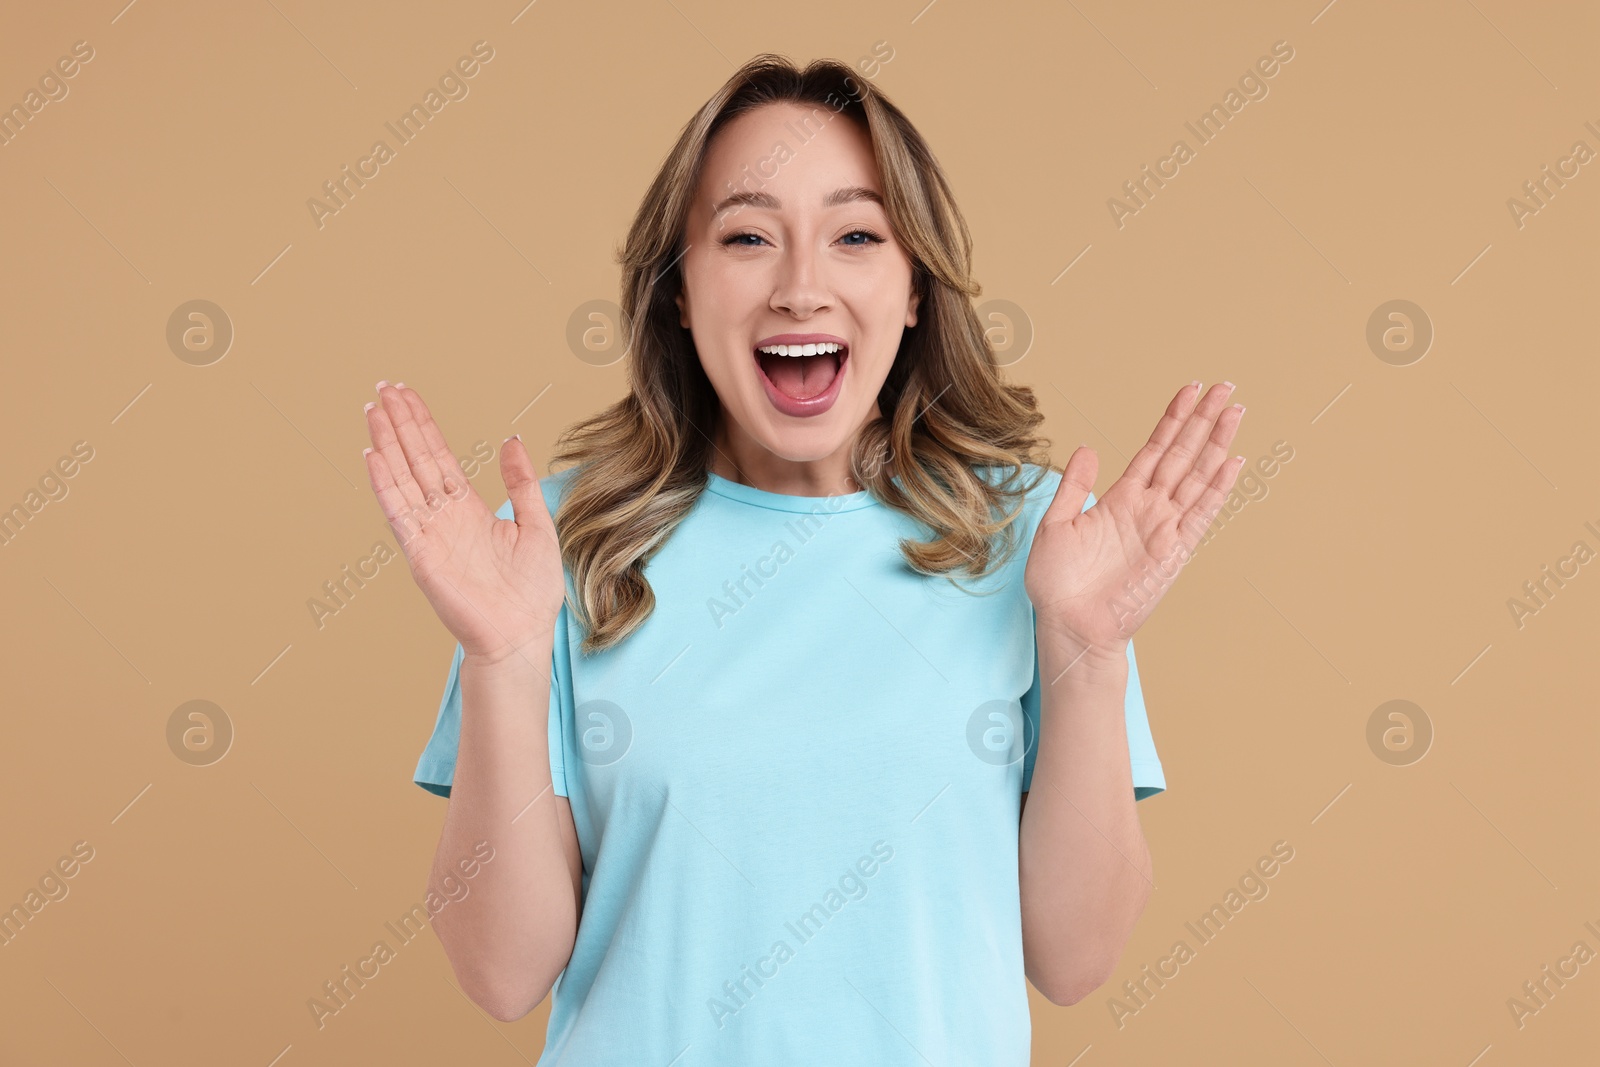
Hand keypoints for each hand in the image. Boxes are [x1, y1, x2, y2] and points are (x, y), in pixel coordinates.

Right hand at [362, 382, 564, 665]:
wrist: (521, 636)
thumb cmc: (530, 592)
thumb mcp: (536, 525)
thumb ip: (520, 483)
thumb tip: (512, 440)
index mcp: (468, 509)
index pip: (438, 457)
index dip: (422, 425)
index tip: (405, 395)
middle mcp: (444, 517)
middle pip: (416, 459)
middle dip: (400, 424)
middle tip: (383, 388)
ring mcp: (429, 534)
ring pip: (403, 478)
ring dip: (387, 444)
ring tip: (373, 410)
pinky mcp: (421, 554)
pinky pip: (400, 513)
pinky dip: (385, 484)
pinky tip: (372, 455)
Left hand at [1024, 381, 1245, 665]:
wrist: (1070, 625)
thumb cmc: (1058, 583)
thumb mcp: (1055, 526)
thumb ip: (1074, 487)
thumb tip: (1087, 448)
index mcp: (1120, 499)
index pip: (1154, 449)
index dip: (1173, 419)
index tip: (1191, 390)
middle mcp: (1148, 509)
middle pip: (1183, 454)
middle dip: (1204, 420)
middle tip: (1226, 386)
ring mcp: (1164, 528)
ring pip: (1197, 476)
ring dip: (1217, 443)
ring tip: (1236, 410)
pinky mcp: (1174, 551)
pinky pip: (1200, 513)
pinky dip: (1217, 487)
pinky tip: (1234, 461)